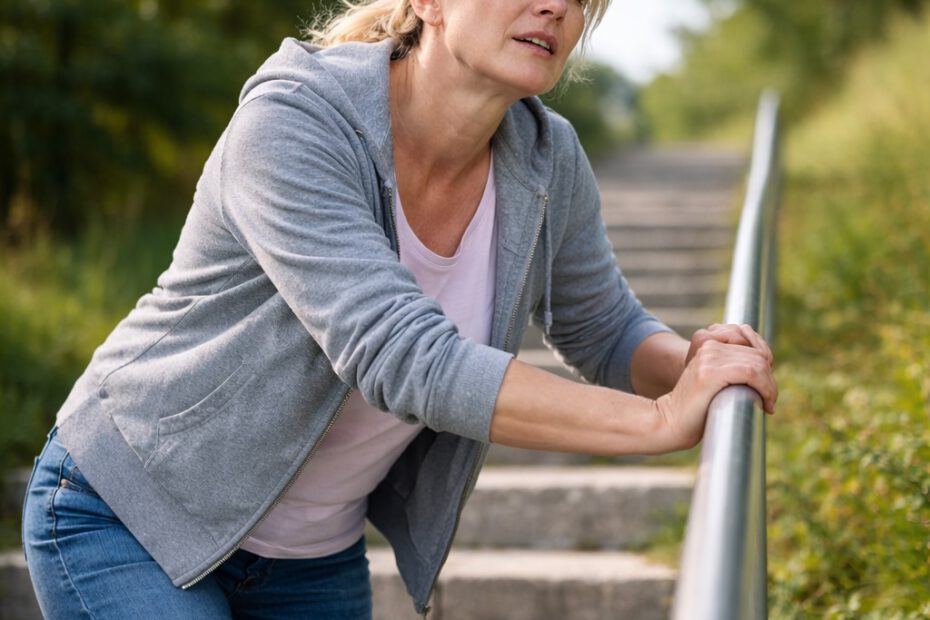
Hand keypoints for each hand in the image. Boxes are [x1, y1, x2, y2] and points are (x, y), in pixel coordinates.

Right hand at [657, 324, 776, 449]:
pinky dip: (765, 388)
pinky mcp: (711, 372)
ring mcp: (709, 358)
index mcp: (711, 346)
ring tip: (767, 404)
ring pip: (758, 363)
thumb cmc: (695, 410)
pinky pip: (751, 372)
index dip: (767, 368)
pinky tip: (764, 404)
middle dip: (770, 379)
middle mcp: (711, 347)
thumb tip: (767, 369)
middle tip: (769, 401)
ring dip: (770, 386)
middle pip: (758, 355)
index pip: (753, 347)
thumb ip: (732, 371)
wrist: (670, 421)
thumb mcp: (715, 383)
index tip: (767, 390)